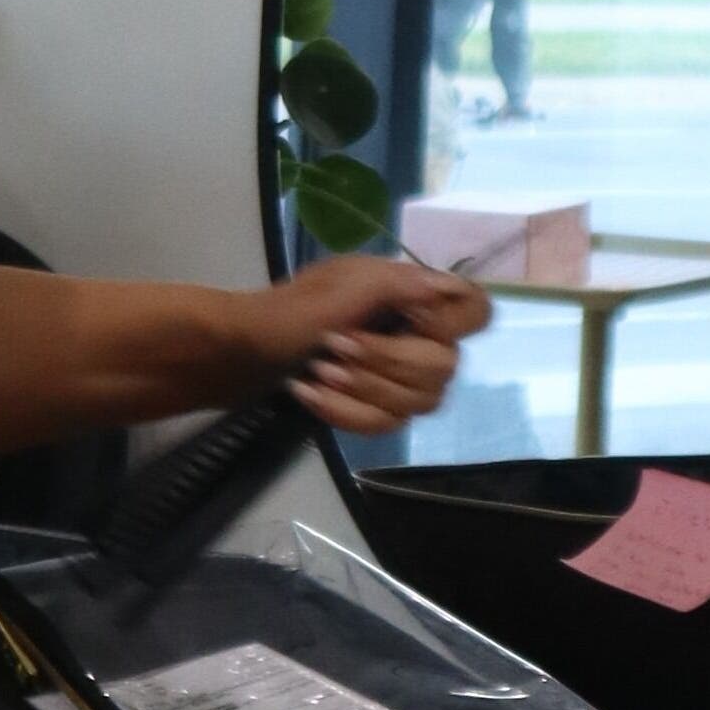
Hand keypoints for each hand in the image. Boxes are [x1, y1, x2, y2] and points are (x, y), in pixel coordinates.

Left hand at [245, 254, 489, 433]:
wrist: (234, 352)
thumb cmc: (284, 311)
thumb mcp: (338, 286)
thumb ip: (396, 284)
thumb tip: (449, 286)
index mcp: (410, 296)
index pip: (475, 310)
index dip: (451, 322)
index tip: (409, 319)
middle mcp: (415, 335)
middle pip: (446, 366)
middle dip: (386, 361)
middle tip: (334, 346)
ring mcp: (397, 377)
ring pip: (421, 403)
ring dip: (364, 388)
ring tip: (318, 371)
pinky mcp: (375, 408)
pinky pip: (386, 425)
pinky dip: (346, 412)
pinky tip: (310, 395)